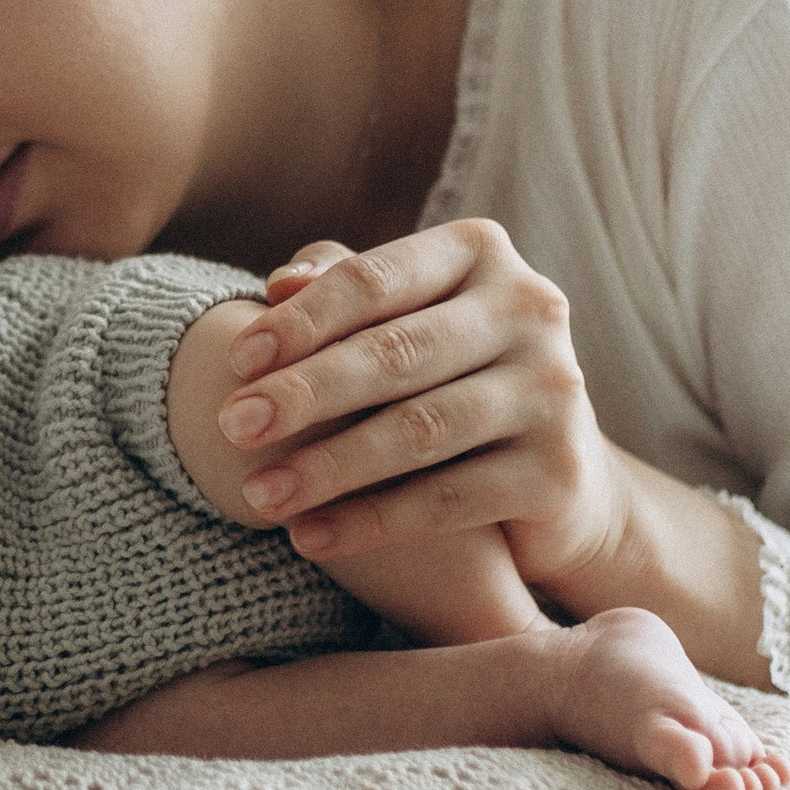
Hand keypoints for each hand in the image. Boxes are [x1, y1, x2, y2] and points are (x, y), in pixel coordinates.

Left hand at [215, 221, 629, 592]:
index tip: (234, 361)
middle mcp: (531, 308)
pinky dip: (372, 521)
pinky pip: (449, 500)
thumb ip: (341, 290)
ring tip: (259, 495)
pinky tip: (310, 537)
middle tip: (231, 427)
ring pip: (420, 429)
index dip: (301, 321)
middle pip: (396, 352)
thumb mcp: (398, 318)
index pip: (375, 279)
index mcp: (481, 252)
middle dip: (305, 393)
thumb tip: (278, 283)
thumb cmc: (444, 374)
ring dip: (329, 466)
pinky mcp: (558, 469)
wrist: (551, 472)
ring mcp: (554, 388)